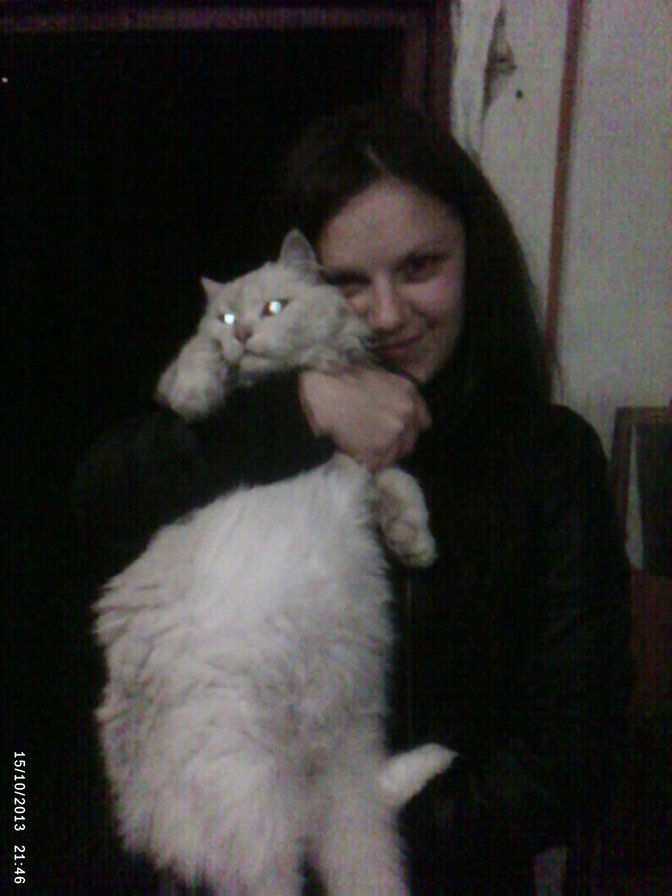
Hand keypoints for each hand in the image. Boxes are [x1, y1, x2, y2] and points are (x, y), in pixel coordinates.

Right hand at [298, 367, 430, 470]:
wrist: (321, 400)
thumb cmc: (341, 380)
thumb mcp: (373, 373)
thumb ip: (390, 387)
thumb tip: (389, 394)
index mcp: (408, 394)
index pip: (423, 419)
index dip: (411, 424)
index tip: (400, 428)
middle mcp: (406, 417)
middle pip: (411, 440)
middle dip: (398, 441)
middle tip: (379, 439)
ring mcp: (394, 439)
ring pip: (396, 455)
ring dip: (384, 454)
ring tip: (366, 448)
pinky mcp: (378, 456)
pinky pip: (378, 466)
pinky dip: (368, 463)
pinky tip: (357, 455)